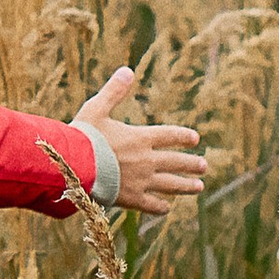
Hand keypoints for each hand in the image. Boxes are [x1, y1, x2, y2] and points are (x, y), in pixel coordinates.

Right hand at [74, 66, 205, 219]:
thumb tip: (127, 70)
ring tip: (198, 187)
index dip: (183, 137)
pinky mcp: (131, 198)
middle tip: (204, 166)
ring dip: (186, 185)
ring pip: (170, 184)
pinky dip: (160, 207)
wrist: (74, 166)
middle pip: (176, 162)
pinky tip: (166, 208)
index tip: (195, 139)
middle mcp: (146, 160)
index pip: (169, 136)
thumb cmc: (83, 136)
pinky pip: (151, 204)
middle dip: (191, 163)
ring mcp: (141, 181)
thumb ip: (114, 92)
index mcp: (140, 138)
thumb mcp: (96, 108)